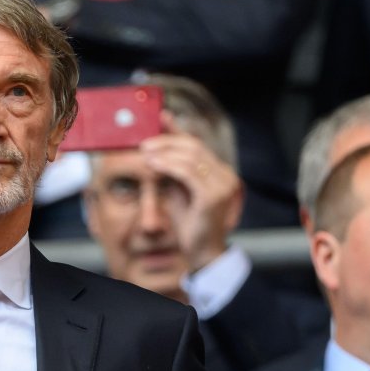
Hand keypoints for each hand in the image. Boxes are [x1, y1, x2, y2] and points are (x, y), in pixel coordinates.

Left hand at [140, 117, 241, 272]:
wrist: (202, 252)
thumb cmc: (190, 224)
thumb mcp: (179, 192)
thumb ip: (173, 172)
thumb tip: (156, 152)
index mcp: (219, 171)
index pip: (197, 144)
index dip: (178, 130)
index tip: (161, 117)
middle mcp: (225, 174)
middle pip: (194, 146)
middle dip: (167, 141)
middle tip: (144, 143)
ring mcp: (222, 184)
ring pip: (191, 157)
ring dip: (165, 153)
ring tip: (145, 154)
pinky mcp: (213, 196)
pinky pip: (188, 173)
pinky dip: (169, 166)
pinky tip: (154, 166)